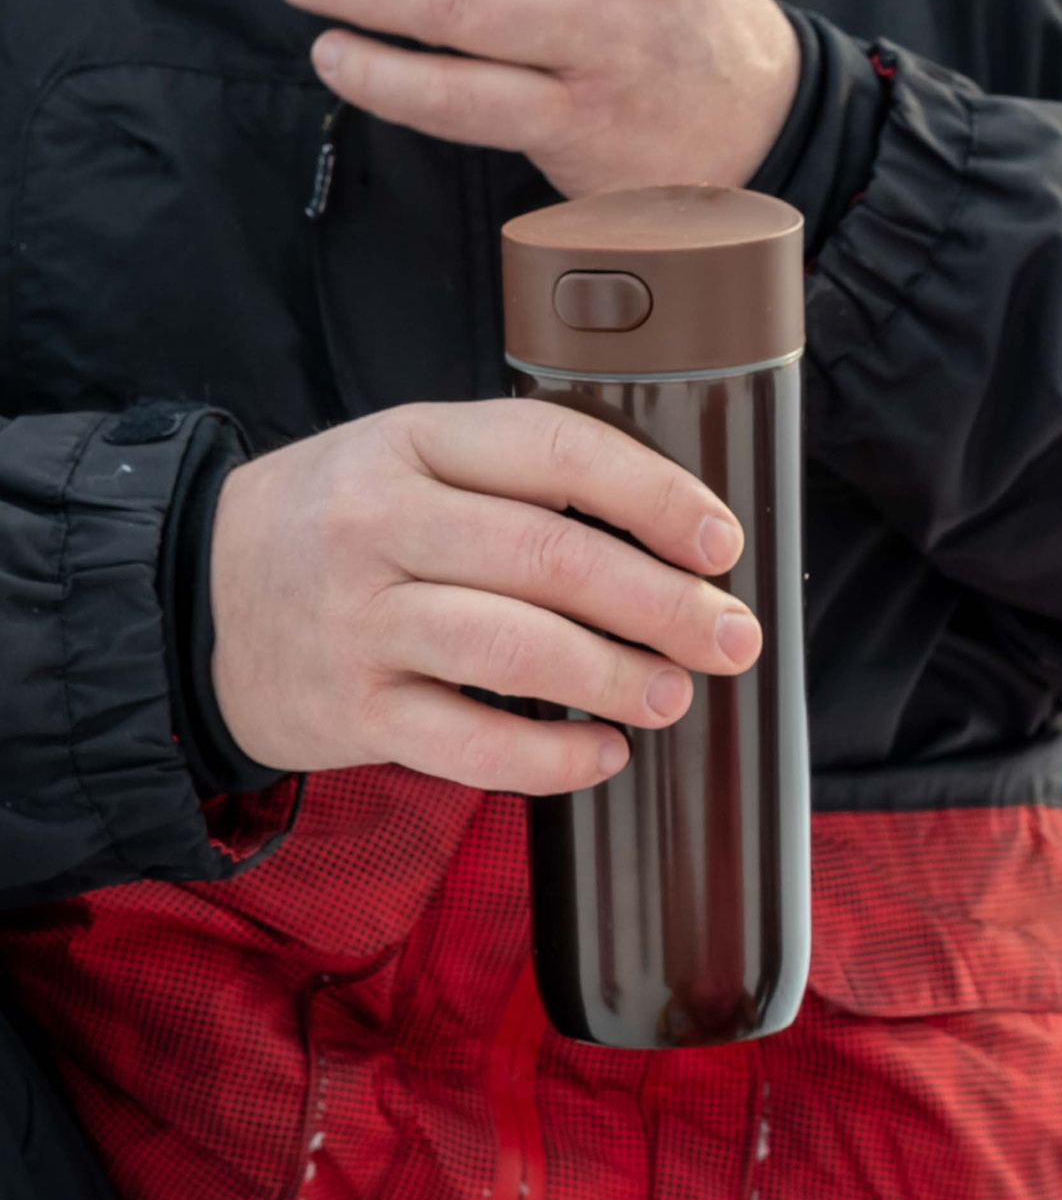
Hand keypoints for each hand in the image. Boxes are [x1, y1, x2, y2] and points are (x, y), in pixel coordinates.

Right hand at [207, 399, 759, 793]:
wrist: (190, 599)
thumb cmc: (336, 526)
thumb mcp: (404, 459)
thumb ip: (510, 478)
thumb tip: (668, 538)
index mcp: (412, 441)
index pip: (554, 452)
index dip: (654, 497)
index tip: (721, 542)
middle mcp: (380, 523)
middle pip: (549, 558)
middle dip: (664, 603)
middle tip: (732, 638)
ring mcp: (360, 620)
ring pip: (513, 650)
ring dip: (615, 678)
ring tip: (674, 696)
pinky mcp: (348, 710)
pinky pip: (466, 742)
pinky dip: (549, 758)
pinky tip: (602, 756)